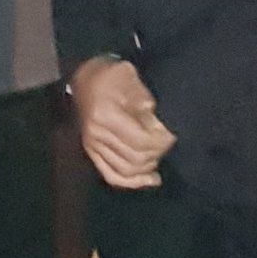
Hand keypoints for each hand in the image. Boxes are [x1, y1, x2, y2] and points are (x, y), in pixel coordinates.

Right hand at [70, 55, 174, 191]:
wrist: (85, 78)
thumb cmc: (111, 75)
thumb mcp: (130, 77)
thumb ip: (145, 100)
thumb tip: (157, 124)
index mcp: (106, 115)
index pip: (140, 141)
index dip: (161, 142)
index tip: (171, 134)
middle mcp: (96, 135)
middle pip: (134, 159)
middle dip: (157, 154)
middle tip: (168, 143)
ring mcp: (91, 145)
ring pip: (125, 171)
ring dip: (147, 168)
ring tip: (158, 157)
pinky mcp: (91, 152)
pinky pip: (112, 175)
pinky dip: (132, 182)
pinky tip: (149, 179)